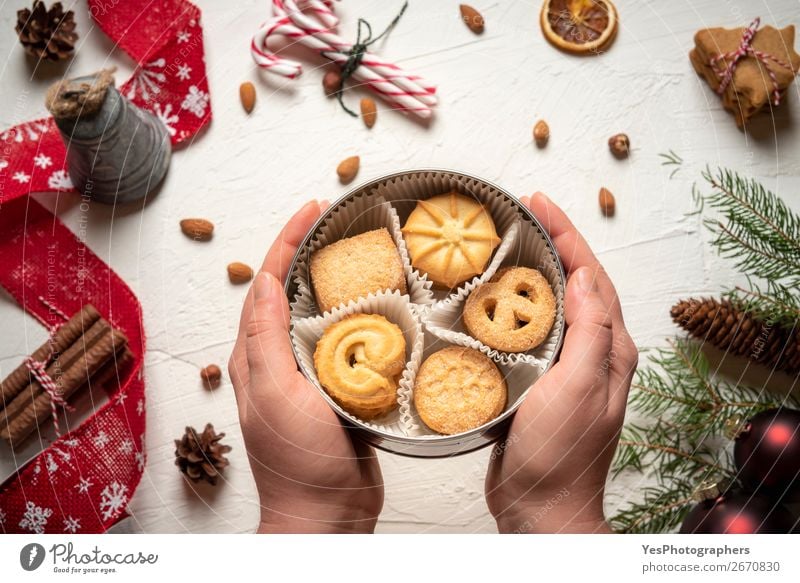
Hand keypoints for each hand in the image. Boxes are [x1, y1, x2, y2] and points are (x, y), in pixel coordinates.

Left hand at [229, 200, 382, 532]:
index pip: (266, 284)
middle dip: (307, 253)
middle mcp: (275, 362)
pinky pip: (342, 343)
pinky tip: (376, 308)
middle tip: (336, 223)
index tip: (312, 210)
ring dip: (332, 281)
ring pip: (316, 315)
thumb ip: (266, 340)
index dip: (286, 242)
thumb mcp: (275, 395)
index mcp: (254, 357)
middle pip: (288, 292)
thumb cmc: (298, 461)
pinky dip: (355, 317)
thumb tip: (262, 280)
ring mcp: (306, 376)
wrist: (326, 513)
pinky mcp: (335, 390)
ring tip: (357, 253)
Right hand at [485, 192, 637, 532]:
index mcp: (610, 350)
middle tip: (523, 213)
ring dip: (534, 270)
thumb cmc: (561, 453)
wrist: (540, 506)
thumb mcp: (581, 388)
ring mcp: (566, 368)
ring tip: (508, 243)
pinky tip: (494, 300)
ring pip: (552, 304)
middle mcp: (593, 354)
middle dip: (554, 243)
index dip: (568, 235)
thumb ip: (590, 333)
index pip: (592, 277)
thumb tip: (584, 277)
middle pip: (575, 283)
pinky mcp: (539, 381)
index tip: (540, 203)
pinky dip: (515, 306)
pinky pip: (531, 331)